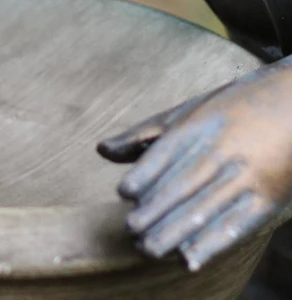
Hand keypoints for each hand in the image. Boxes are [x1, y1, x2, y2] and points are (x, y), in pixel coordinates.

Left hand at [98, 61, 291, 270]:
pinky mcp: (268, 200)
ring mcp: (247, 176)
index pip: (169, 152)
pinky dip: (212, 245)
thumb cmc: (230, 109)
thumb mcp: (187, 112)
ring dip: (175, 231)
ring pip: (206, 208)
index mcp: (201, 126)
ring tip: (148, 248)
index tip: (125, 193)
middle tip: (131, 229)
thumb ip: (144, 134)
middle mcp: (223, 151)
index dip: (146, 173)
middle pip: (185, 184)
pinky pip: (237, 226)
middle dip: (156, 210)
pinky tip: (189, 260)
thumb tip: (101, 150)